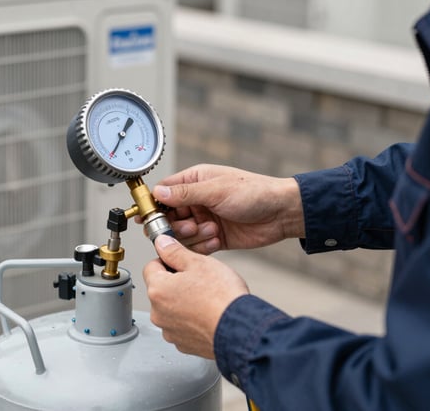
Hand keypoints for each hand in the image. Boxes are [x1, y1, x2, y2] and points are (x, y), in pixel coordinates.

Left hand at [143, 234, 248, 358]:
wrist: (241, 330)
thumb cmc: (222, 298)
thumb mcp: (199, 262)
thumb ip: (175, 251)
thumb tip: (162, 244)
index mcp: (158, 290)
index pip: (151, 266)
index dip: (168, 260)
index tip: (181, 262)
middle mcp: (158, 313)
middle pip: (161, 289)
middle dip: (176, 282)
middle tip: (200, 280)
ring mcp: (170, 331)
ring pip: (171, 309)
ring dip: (183, 302)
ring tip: (206, 299)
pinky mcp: (183, 344)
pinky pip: (182, 326)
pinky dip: (192, 320)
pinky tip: (208, 315)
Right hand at [151, 164, 304, 253]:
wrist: (282, 213)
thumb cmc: (254, 192)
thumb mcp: (216, 190)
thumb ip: (185, 193)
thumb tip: (158, 191)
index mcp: (195, 182)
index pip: (164, 192)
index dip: (154, 206)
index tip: (148, 218)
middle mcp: (197, 201)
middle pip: (169, 217)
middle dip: (176, 225)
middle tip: (190, 226)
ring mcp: (205, 219)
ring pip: (182, 235)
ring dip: (193, 236)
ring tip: (212, 231)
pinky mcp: (214, 237)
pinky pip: (197, 247)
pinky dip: (203, 247)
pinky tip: (218, 240)